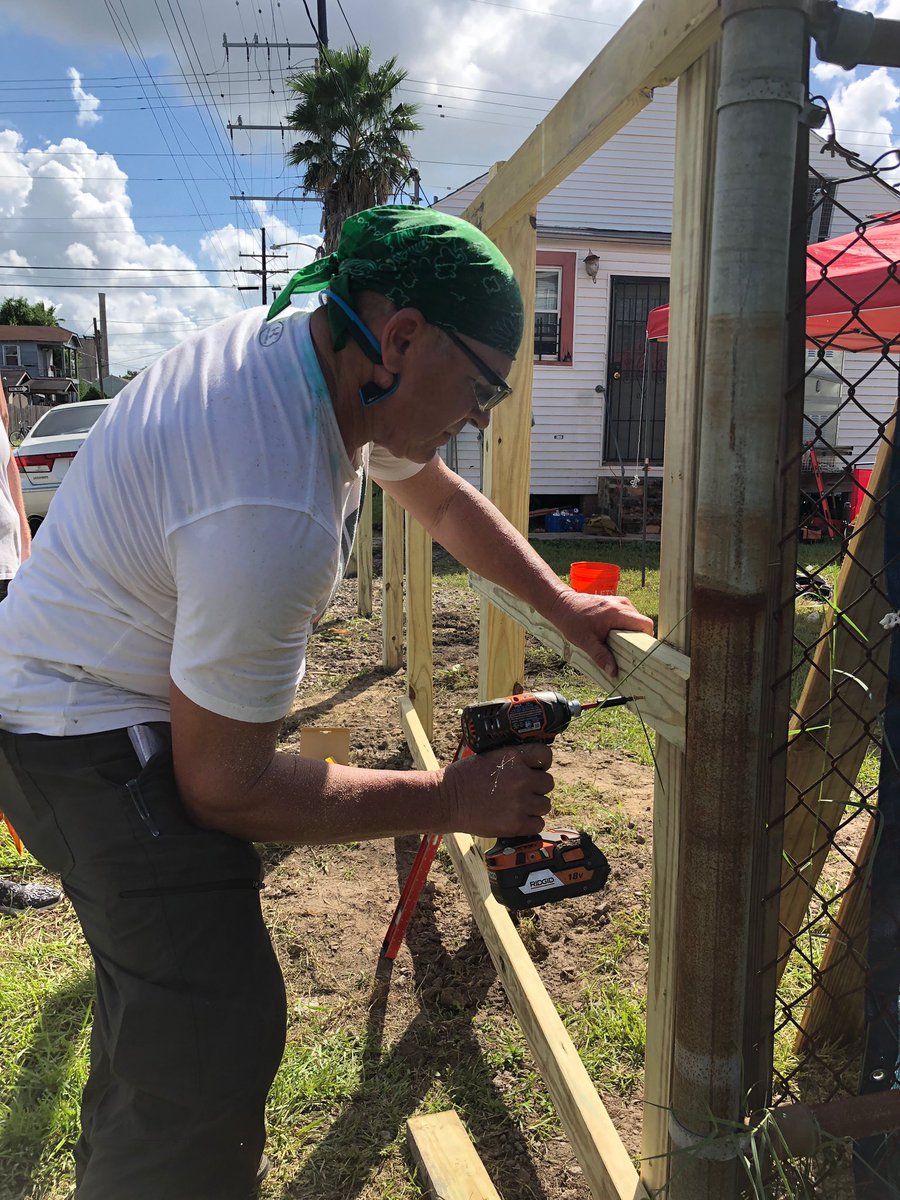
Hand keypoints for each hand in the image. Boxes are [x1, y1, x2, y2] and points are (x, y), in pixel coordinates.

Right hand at [439, 743, 553, 836]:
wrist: (447, 800)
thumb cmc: (463, 777)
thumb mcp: (489, 756)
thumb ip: (513, 760)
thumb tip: (532, 766)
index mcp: (513, 758)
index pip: (545, 755)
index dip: (541, 762)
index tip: (535, 768)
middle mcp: (521, 779)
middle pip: (548, 783)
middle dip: (537, 786)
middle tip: (522, 789)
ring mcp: (520, 803)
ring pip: (545, 804)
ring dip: (534, 805)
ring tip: (518, 805)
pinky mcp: (516, 824)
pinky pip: (539, 824)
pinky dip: (530, 823)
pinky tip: (517, 818)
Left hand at [549, 590, 654, 677]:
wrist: (562, 604)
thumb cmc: (572, 621)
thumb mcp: (586, 641)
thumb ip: (601, 656)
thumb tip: (613, 672)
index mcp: (618, 612)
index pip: (645, 624)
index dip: (646, 639)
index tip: (639, 652)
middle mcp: (622, 604)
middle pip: (641, 624)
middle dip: (637, 639)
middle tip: (628, 653)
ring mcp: (620, 601)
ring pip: (635, 620)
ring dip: (630, 633)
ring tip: (618, 645)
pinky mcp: (615, 603)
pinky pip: (627, 617)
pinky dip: (624, 627)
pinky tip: (613, 637)